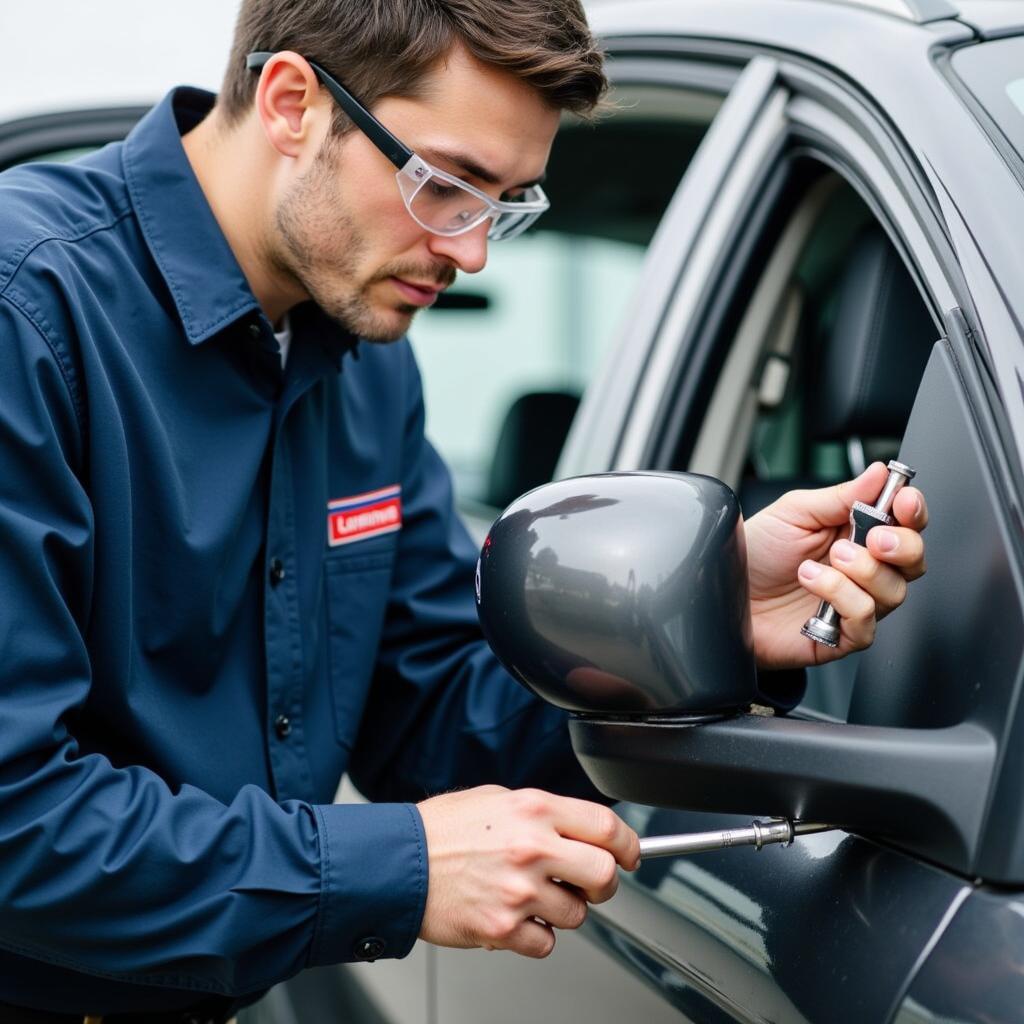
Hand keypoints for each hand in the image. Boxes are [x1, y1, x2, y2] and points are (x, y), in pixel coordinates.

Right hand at [417, 785, 639, 958]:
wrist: (397, 863)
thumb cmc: (441, 830)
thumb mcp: (496, 799)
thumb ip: (541, 813)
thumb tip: (578, 829)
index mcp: (534, 809)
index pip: (606, 826)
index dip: (628, 844)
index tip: (630, 854)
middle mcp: (531, 847)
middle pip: (605, 875)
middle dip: (602, 883)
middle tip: (587, 882)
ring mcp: (518, 890)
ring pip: (577, 914)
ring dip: (562, 910)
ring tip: (530, 895)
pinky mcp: (502, 928)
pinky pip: (546, 944)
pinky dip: (535, 936)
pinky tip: (513, 916)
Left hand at [744, 462, 927, 668]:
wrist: (720, 593)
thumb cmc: (754, 555)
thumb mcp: (793, 513)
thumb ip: (840, 496)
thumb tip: (880, 473)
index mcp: (855, 533)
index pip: (906, 523)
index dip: (913, 512)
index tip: (905, 501)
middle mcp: (862, 570)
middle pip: (913, 560)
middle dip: (902, 545)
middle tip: (873, 537)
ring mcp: (853, 603)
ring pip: (894, 591)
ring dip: (860, 571)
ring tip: (822, 561)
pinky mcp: (840, 635)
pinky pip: (865, 621)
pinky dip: (841, 597)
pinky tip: (812, 583)